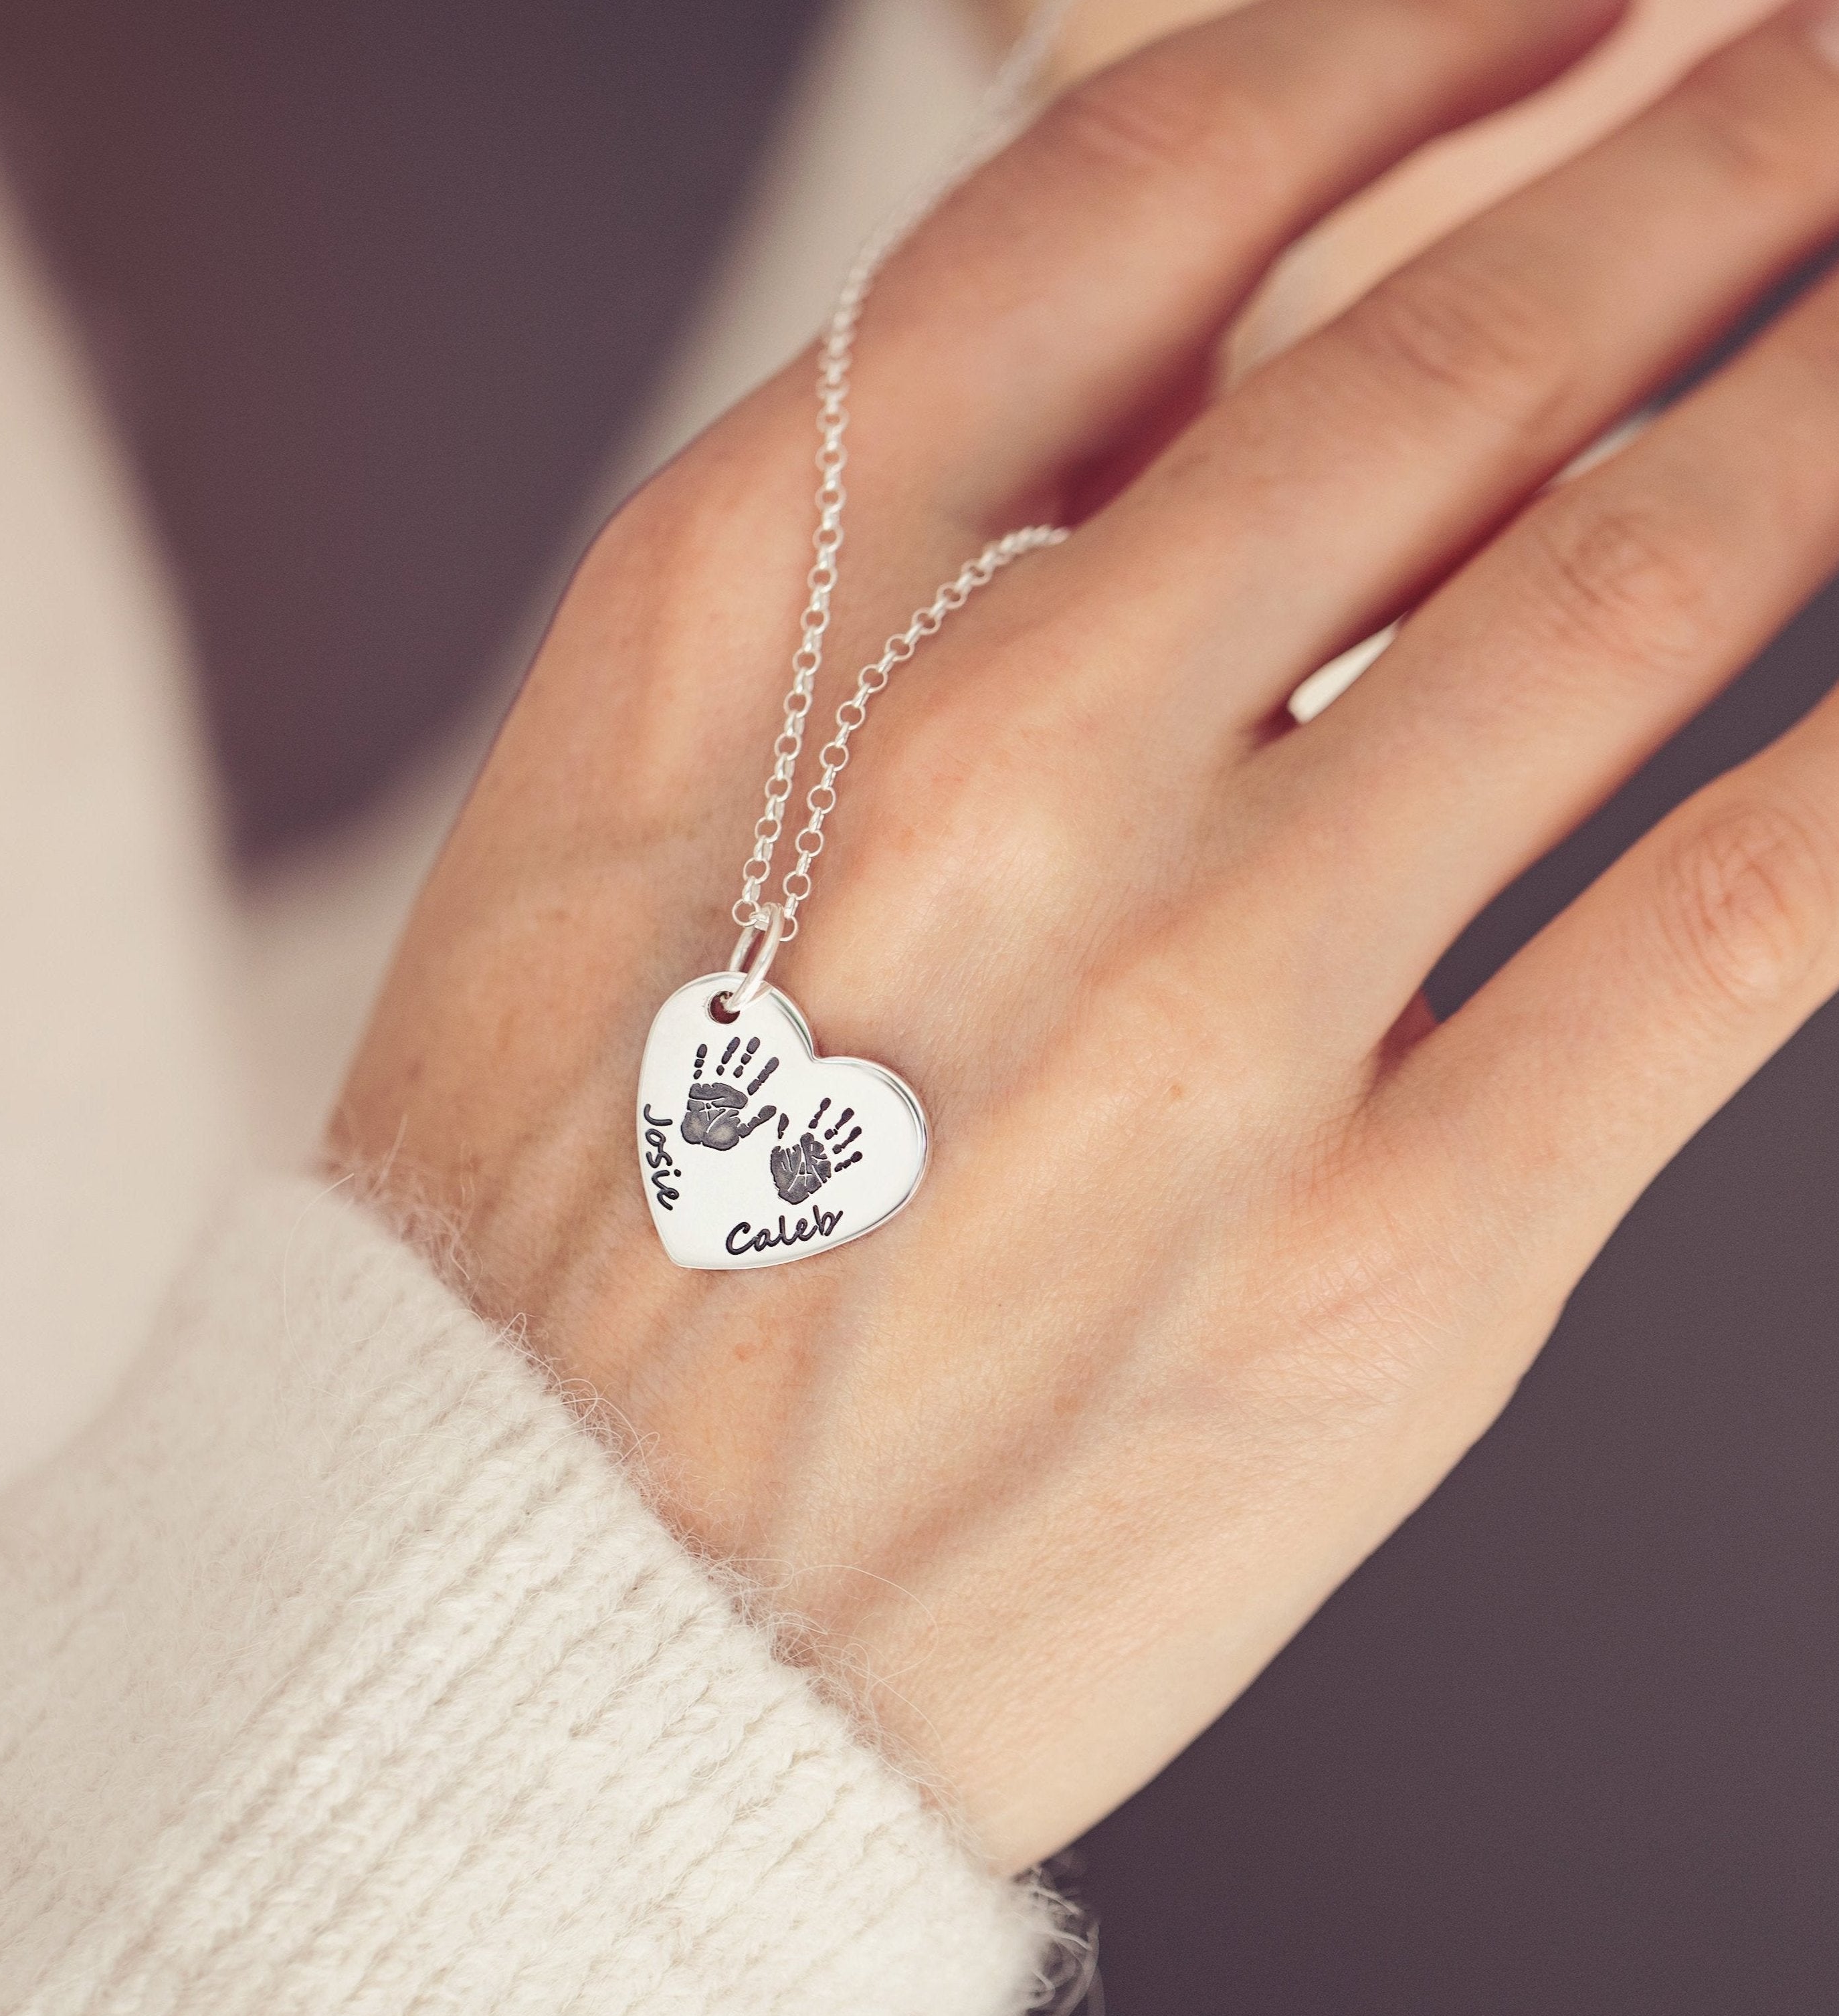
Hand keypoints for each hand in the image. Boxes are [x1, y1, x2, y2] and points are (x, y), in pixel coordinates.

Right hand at [336, 0, 1838, 1872]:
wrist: (534, 1627)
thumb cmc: (544, 1246)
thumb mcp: (612, 853)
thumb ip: (870, 624)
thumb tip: (1174, 437)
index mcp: (736, 654)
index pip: (1107, 221)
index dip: (1370, 59)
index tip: (1533, 15)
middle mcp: (977, 791)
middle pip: (1412, 369)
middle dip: (1671, 184)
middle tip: (1802, 93)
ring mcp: (1194, 1032)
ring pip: (1616, 604)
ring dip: (1817, 411)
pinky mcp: (1378, 1277)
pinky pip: (1716, 941)